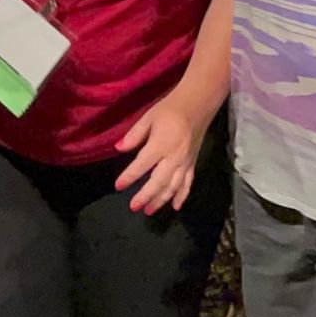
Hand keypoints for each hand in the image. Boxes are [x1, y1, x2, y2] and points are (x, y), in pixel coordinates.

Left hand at [114, 98, 207, 214]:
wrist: (197, 105)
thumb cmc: (169, 109)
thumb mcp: (148, 118)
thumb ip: (134, 135)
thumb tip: (118, 148)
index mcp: (160, 145)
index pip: (141, 165)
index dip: (129, 177)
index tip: (118, 186)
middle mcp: (174, 157)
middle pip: (158, 182)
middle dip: (146, 196)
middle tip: (134, 207)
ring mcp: (185, 162)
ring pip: (173, 187)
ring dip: (161, 200)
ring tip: (149, 211)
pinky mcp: (193, 163)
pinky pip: (188, 183)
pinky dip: (182, 196)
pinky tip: (175, 207)